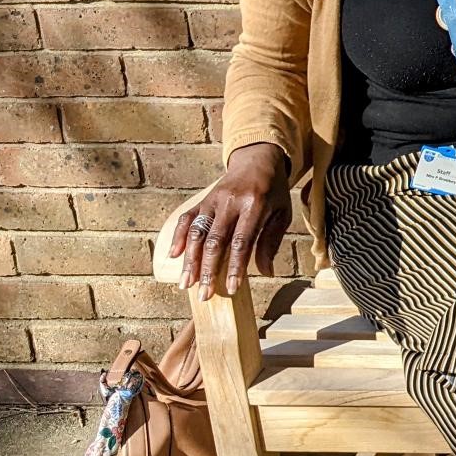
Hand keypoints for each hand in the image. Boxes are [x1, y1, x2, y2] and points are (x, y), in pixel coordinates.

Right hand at [170, 143, 292, 300]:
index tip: (231, 289)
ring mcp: (213, 200)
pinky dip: (179, 237)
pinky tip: (173, 256)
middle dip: (208, 270)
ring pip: (197, 233)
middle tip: (203, 295)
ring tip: (186, 284)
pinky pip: (187, 219)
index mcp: (255, 205)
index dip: (235, 267)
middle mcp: (230, 202)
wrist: (259, 160)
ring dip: (190, 260)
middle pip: (215, 241)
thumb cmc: (274, 192)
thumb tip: (265, 272)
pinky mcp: (202, 199)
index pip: (242, 242)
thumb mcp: (282, 213)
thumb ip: (271, 241)